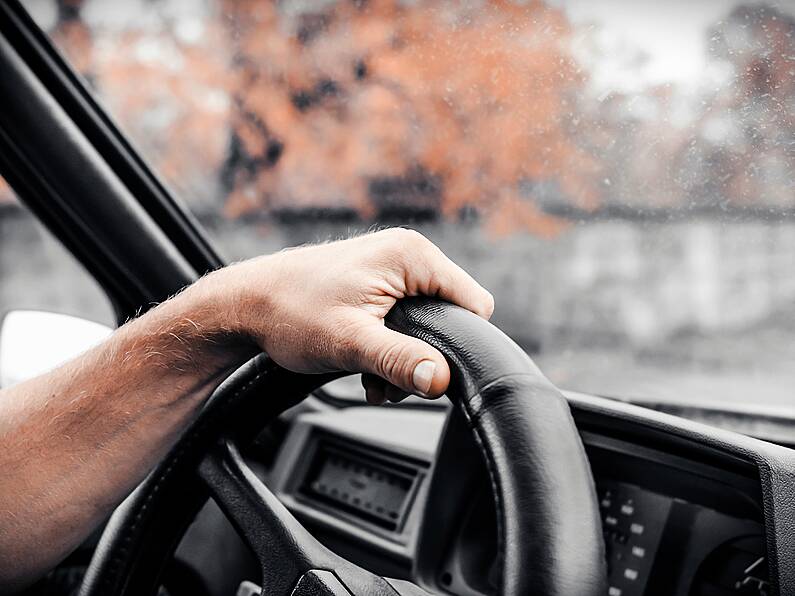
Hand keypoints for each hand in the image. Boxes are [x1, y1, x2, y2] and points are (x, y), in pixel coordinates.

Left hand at [213, 228, 493, 403]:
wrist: (245, 305)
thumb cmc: (290, 312)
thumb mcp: (350, 342)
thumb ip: (400, 360)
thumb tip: (442, 379)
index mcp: (411, 255)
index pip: (474, 304)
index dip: (456, 343)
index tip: (422, 365)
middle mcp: (406, 254)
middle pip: (450, 316)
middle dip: (425, 355)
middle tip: (386, 376)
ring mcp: (390, 267)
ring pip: (427, 323)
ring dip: (405, 357)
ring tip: (369, 373)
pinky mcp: (377, 282)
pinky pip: (404, 320)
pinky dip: (391, 347)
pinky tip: (364, 364)